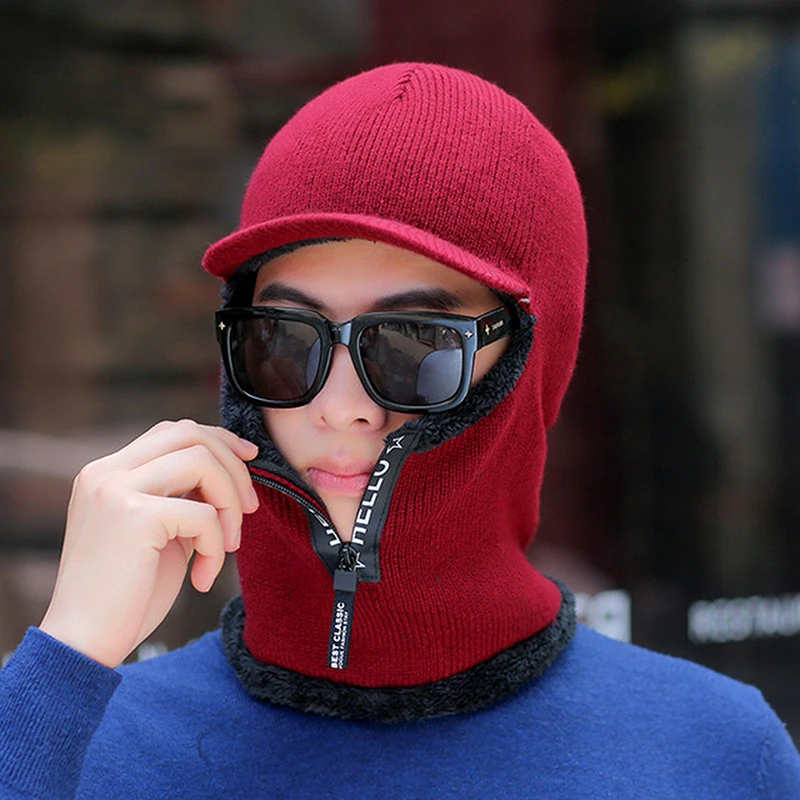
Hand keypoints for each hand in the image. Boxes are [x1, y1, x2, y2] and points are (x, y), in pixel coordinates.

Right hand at [39, 420, 258, 668]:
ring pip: (201, 461)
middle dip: (233, 467)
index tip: (248, 459)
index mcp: (108, 472)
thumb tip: (231, 473)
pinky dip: (217, 545)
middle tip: (249, 510)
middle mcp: (106, 472)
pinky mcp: (133, 517)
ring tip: (228, 545)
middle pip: (190, 434)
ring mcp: (115, 490)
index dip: (219, 440)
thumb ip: (183, 497)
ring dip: (230, 503)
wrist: (84, 644)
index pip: (173, 430)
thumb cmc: (126, 594)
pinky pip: (203, 514)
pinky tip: (204, 577)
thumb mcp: (159, 532)